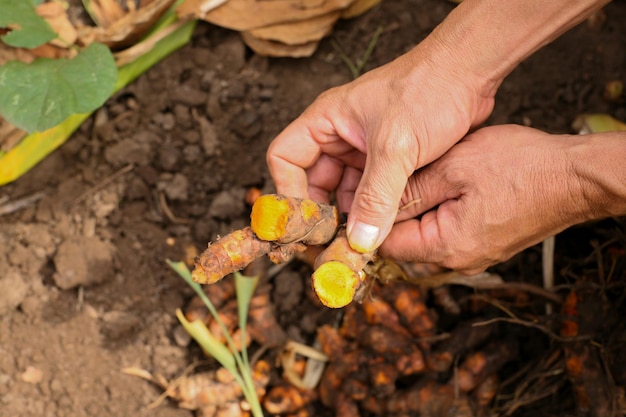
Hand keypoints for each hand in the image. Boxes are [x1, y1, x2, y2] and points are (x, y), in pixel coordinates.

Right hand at [267, 40, 494, 252]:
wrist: (472, 73)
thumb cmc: (429, 91)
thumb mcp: (396, 147)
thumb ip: (376, 197)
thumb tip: (359, 242)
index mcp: (326, 120)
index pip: (285, 159)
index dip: (289, 192)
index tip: (306, 223)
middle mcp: (339, 136)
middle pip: (314, 182)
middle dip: (323, 213)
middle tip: (334, 244)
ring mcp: (364, 149)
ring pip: (344, 192)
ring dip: (352, 216)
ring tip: (361, 243)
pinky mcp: (389, 161)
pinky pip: (371, 193)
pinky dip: (374, 212)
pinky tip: (384, 231)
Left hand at [381, 124, 590, 273]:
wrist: (575, 175)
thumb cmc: (521, 167)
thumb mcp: (453, 168)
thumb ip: (410, 190)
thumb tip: (375, 206)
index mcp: (446, 248)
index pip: (387, 244)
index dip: (372, 217)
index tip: (365, 189)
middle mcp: (458, 261)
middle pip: (407, 239)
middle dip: (398, 206)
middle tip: (399, 171)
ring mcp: (474, 254)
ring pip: (427, 231)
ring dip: (421, 203)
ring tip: (428, 171)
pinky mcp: (485, 242)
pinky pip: (449, 228)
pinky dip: (441, 206)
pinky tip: (449, 180)